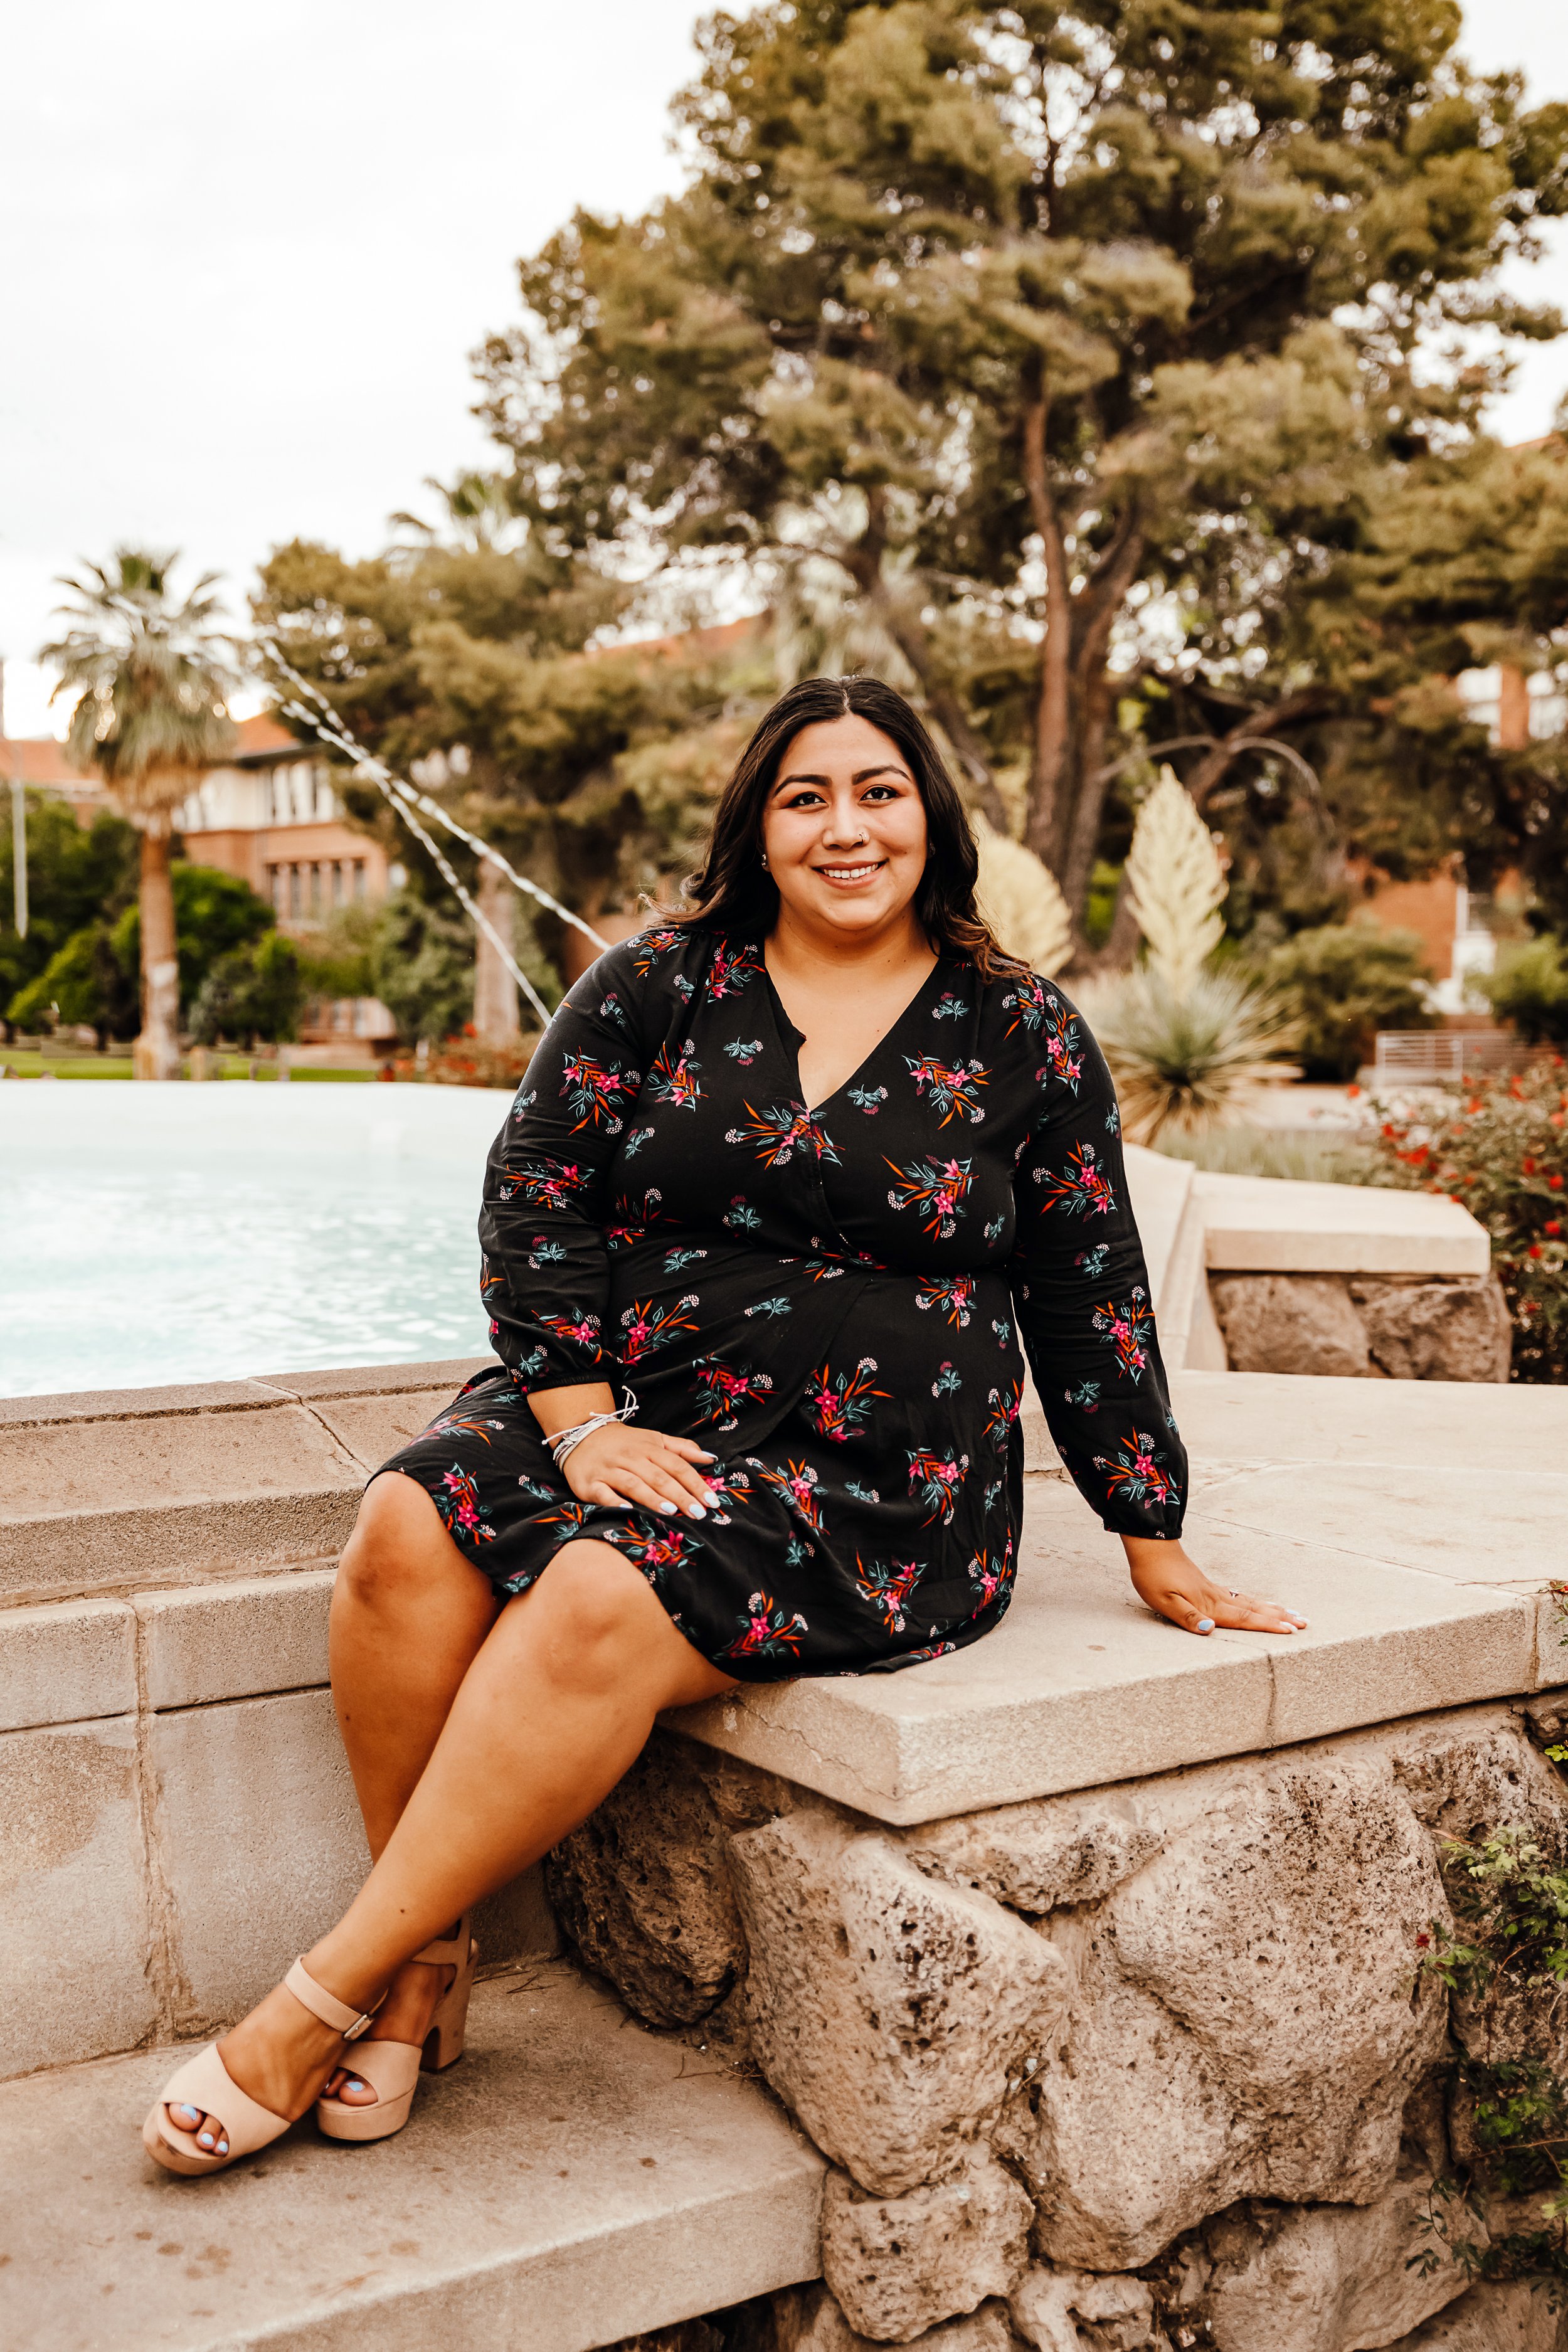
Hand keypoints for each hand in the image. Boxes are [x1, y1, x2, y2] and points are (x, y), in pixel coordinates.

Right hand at [562, 1422, 718, 1518]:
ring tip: (672, 1512)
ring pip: (634, 1484)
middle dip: (681, 1495)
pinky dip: (614, 1502)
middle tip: (699, 1513)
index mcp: (649, 1448)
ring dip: (653, 1498)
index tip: (712, 1501)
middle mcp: (631, 1458)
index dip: (695, 1483)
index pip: (677, 1466)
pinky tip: (628, 1511)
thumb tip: (711, 1458)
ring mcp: (609, 1470)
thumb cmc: (625, 1442)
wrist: (581, 1435)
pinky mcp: (590, 1483)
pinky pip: (603, 1493)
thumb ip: (682, 1449)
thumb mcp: (654, 1439)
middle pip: (659, 1477)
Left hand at [1122, 1536, 1306, 1637]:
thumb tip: (1210, 1629)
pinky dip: (1255, 1602)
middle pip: (1254, 1609)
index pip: (1244, 1618)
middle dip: (1280, 1618)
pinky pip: (1239, 1596)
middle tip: (1306, 1623)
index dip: (1268, 1626)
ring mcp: (1214, 1590)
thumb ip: (1188, 1617)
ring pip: (1249, 1602)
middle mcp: (1216, 1597)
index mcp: (1209, 1604)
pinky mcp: (1208, 1585)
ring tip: (1293, 1613)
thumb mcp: (1164, 1601)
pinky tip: (1260, 1604)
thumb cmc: (1153, 1576)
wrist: (1150, 1546)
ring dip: (1272, 1609)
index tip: (1292, 1631)